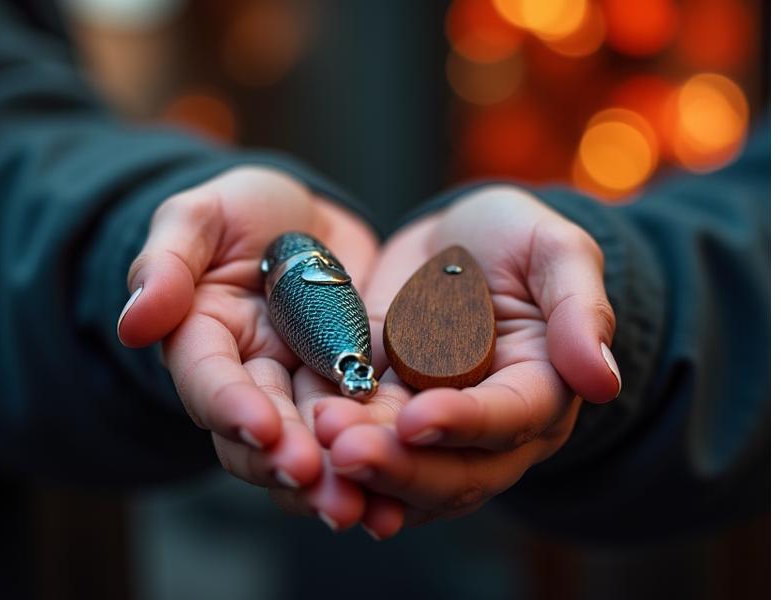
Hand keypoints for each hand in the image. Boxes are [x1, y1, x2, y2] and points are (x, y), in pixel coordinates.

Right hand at [117, 167, 376, 522]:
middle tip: (331, 498)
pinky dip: (386, 456)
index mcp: (205, 341)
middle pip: (267, 435)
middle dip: (295, 466)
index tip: (262, 428)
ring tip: (377, 511)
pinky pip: (367, 427)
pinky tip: (412, 490)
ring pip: (317, 445)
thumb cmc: (244, 210)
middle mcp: (252, 378)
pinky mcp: (353, 388)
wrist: (306, 217)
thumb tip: (134, 322)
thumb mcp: (201, 216)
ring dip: (342, 482)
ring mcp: (304, 388)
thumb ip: (167, 262)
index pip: (211, 383)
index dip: (232, 408)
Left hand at [308, 185, 620, 537]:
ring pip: (405, 471)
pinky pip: (366, 447)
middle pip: (453, 469)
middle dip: (399, 463)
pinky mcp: (387, 412)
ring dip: (361, 467)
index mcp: (540, 390)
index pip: (508, 420)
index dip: (465, 423)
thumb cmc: (516, 239)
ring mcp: (435, 426)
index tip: (416, 418)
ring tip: (316, 443)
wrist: (458, 240)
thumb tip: (602, 382)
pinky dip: (336, 459)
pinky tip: (301, 452)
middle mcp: (490, 427)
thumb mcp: (555, 252)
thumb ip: (580, 310)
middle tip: (345, 449)